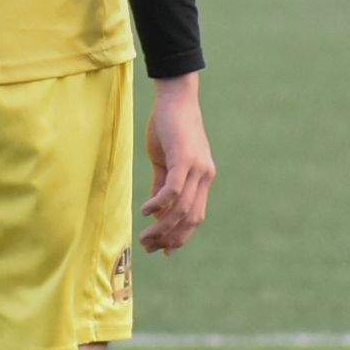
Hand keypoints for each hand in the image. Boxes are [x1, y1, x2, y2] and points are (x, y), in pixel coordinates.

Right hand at [140, 72, 213, 253]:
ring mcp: (197, 168)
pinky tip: (145, 211)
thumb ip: (163, 185)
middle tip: (148, 247)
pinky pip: (174, 190)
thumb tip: (156, 211)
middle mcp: (205, 176)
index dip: (180, 237)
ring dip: (162, 227)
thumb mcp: (165, 161)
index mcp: (203, 179)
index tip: (163, 251)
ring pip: (182, 209)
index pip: (195, 217)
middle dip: (169, 238)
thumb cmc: (169, 126)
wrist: (176, 97)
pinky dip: (159, 204)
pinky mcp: (185, 159)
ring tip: (144, 237)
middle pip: (190, 219)